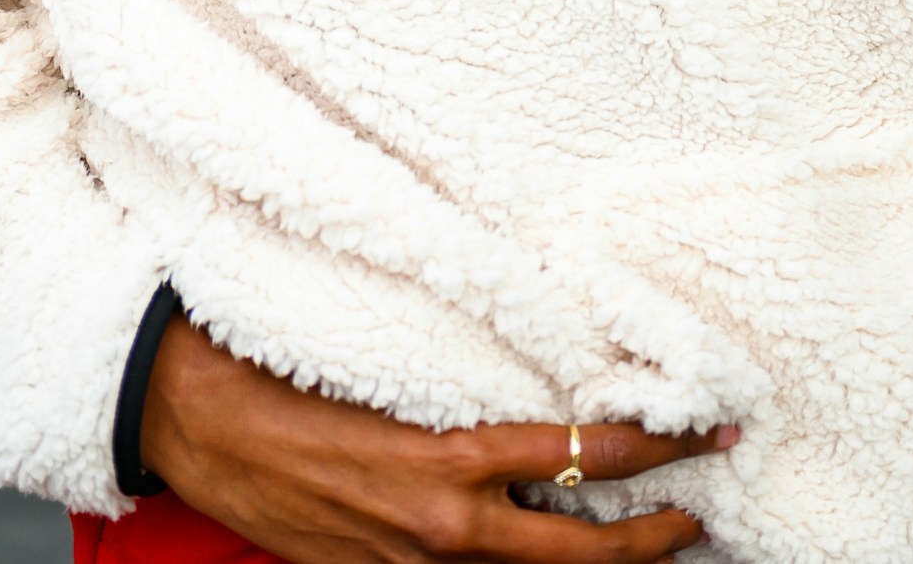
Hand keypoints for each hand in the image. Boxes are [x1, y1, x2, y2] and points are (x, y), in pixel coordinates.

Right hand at [139, 313, 736, 563]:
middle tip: (705, 505)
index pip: (587, 455)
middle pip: (586, 550)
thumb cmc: (296, 373)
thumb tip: (554, 382)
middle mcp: (448, 528)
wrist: (207, 427)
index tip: (705, 429)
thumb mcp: (400, 368)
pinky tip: (553, 551)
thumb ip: (476, 387)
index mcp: (454, 460)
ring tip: (655, 540)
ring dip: (602, 561)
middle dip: (658, 533)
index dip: (659, 446)